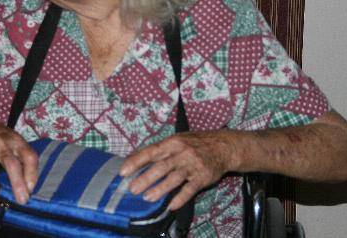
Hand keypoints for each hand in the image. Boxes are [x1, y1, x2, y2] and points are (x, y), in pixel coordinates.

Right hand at [0, 112, 37, 212]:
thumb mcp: (12, 139)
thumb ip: (21, 157)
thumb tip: (29, 184)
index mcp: (16, 140)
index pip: (29, 156)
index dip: (32, 173)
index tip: (31, 189)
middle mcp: (2, 143)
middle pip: (11, 164)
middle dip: (17, 184)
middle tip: (22, 201)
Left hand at [120, 131, 235, 209]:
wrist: (223, 146)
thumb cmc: (194, 143)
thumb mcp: (176, 140)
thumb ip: (158, 149)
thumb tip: (134, 157)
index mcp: (172, 142)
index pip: (151, 152)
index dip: (136, 161)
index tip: (123, 171)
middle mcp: (182, 153)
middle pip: (161, 166)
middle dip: (145, 178)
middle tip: (132, 189)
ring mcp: (193, 165)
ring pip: (174, 179)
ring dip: (160, 189)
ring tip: (147, 197)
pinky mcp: (203, 177)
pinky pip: (190, 189)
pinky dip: (180, 198)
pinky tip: (171, 205)